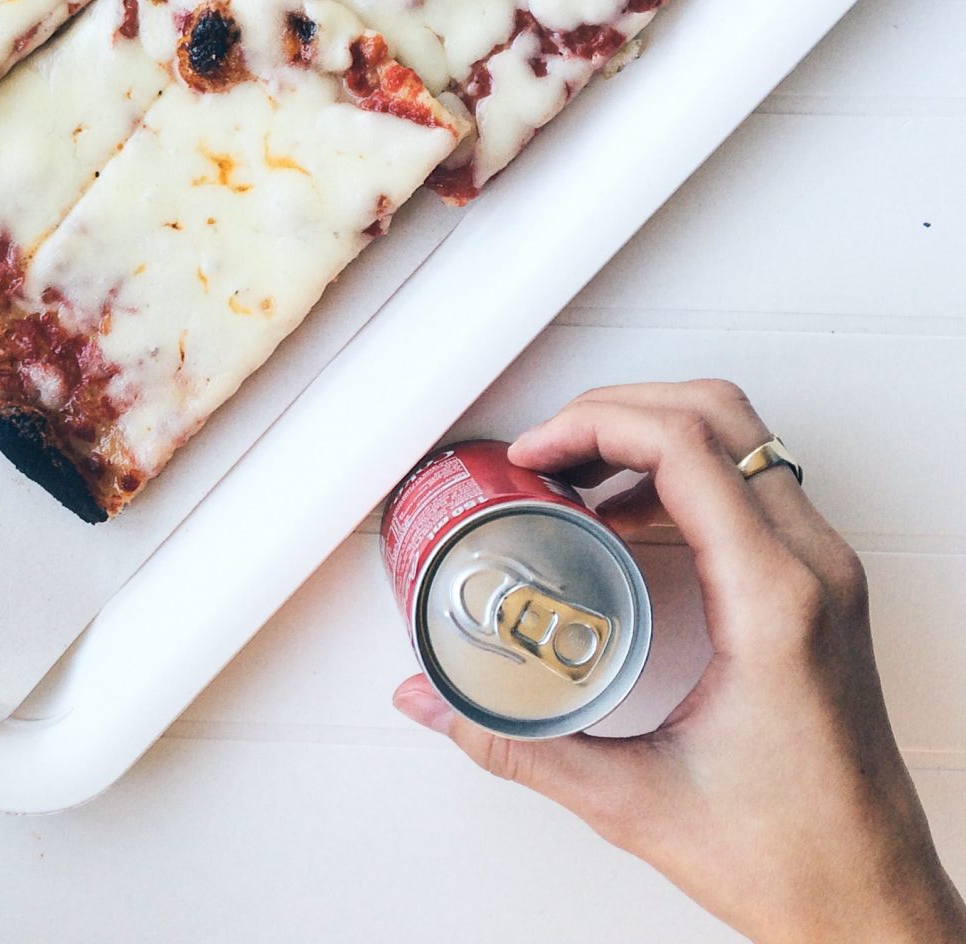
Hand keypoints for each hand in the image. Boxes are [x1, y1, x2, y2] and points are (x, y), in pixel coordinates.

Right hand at [393, 381, 965, 943]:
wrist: (873, 906)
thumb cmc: (796, 858)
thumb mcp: (630, 799)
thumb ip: (516, 744)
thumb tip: (432, 703)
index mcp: (775, 603)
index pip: (688, 448)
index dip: (593, 426)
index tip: (534, 454)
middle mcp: (814, 573)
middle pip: (720, 416)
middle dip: (617, 410)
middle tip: (546, 450)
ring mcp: (826, 577)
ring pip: (742, 443)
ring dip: (651, 436)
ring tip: (574, 477)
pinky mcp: (821, 594)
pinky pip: (753, 490)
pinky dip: (682, 477)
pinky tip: (622, 525)